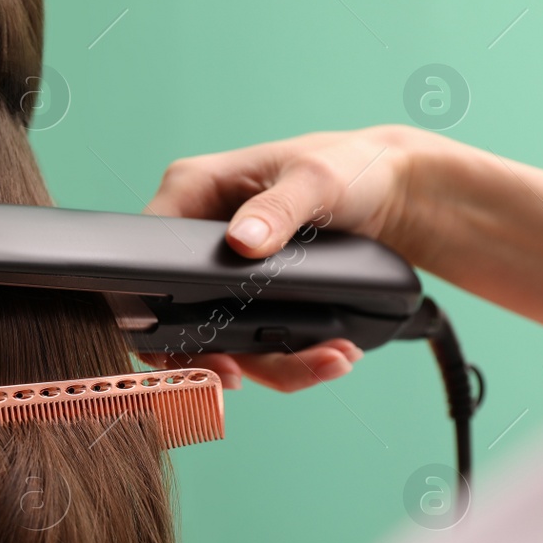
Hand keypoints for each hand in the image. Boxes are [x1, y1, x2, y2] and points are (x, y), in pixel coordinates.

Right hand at [143, 125, 425, 391]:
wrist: (396, 193)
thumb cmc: (349, 165)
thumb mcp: (315, 179)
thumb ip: (277, 209)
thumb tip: (242, 241)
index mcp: (192, 191)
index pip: (147, 252)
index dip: (154, 302)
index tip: (188, 338)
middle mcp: (198, 235)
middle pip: (177, 311)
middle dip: (214, 352)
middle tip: (238, 377)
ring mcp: (224, 273)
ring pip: (221, 338)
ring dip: (272, 365)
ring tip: (328, 360)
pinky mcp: (252, 299)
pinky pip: (256, 343)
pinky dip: (294, 359)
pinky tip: (329, 355)